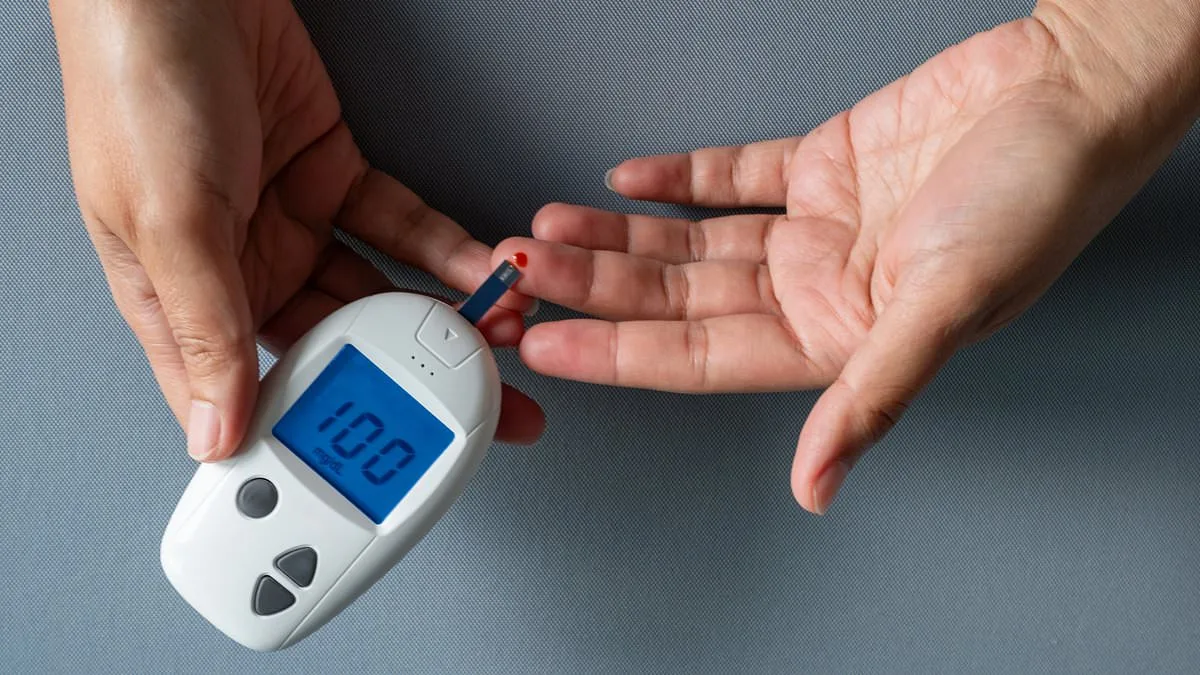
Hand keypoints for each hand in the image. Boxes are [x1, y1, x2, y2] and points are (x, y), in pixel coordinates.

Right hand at [51, 0, 543, 459]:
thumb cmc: (136, 88)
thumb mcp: (168, 222)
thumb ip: (204, 328)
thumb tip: (215, 432)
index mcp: (182, 303)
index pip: (256, 397)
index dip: (326, 437)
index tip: (395, 469)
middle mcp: (241, 273)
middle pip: (341, 351)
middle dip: (414, 384)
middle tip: (487, 410)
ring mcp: (292, 226)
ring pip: (382, 294)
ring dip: (445, 319)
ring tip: (503, 343)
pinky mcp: (333, 179)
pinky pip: (401, 229)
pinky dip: (448, 253)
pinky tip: (489, 278)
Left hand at [494, 11, 1197, 512]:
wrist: (1071, 94)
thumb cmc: (1035, 199)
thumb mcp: (946, 307)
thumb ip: (872, 396)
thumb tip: (816, 486)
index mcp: (843, 337)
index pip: (702, 356)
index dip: (618, 354)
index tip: (548, 346)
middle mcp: (819, 288)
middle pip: (681, 297)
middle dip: (598, 287)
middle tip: (524, 274)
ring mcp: (816, 227)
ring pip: (692, 241)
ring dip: (620, 236)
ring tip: (549, 228)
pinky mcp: (820, 164)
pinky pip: (731, 178)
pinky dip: (677, 180)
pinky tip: (625, 180)